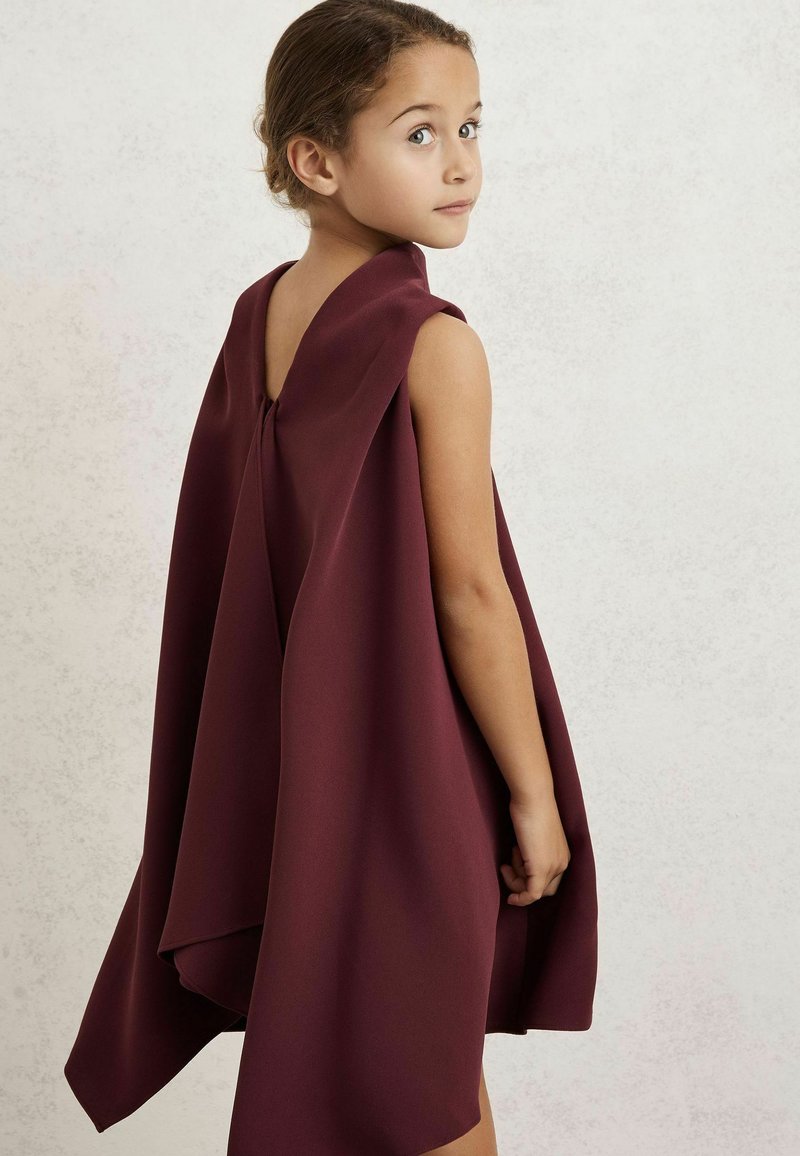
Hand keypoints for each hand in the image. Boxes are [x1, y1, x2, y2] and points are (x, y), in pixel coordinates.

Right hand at [500, 791, 570, 905]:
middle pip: (544, 889)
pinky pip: (531, 894)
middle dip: (523, 882)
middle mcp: (562, 863)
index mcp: (562, 854)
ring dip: (516, 880)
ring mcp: (553, 867)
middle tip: (508, 865)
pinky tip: (510, 898)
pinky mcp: (541, 869)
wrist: (533, 798)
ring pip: (534, 890)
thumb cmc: (530, 808)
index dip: (530, 878)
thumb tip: (521, 856)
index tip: (513, 867)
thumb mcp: (534, 832)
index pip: (550, 880)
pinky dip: (520, 899)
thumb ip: (532, 848)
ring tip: (509, 857)